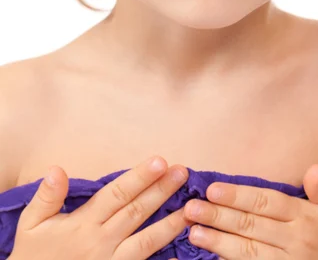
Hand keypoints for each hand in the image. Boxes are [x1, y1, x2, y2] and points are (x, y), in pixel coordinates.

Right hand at [11, 156, 194, 259]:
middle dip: (162, 191)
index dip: (140, 177)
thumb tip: (56, 169)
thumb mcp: (31, 225)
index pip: (117, 195)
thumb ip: (47, 197)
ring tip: (191, 208)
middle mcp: (102, 242)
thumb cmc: (33, 255)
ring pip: (147, 242)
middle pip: (137, 212)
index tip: (160, 160)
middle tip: (183, 172)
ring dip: (170, 223)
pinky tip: (182, 255)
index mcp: (84, 224)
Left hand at [183, 164, 317, 258]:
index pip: (266, 203)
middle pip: (251, 227)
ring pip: (248, 253)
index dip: (238, 196)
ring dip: (219, 243)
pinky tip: (212, 257)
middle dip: (219, 217)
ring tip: (193, 233)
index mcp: (305, 218)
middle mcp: (295, 242)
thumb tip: (314, 170)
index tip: (212, 188)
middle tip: (190, 209)